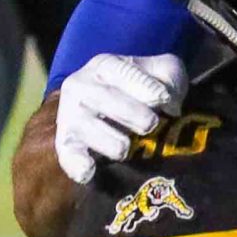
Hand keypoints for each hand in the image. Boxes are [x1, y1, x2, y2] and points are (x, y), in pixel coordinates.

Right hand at [55, 53, 187, 184]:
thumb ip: (170, 77)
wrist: (107, 109)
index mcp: (105, 65)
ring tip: (126, 148)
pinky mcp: (66, 142)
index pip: (123, 73)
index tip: (163, 99)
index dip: (145, 86)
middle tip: (151, 125)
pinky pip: (67, 153)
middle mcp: (81, 85)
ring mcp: (71, 114)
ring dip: (111, 141)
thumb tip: (168, 102)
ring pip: (87, 127)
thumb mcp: (161, 72)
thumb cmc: (140, 89)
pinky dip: (76, 163)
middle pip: (106, 98)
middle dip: (131, 112)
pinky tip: (89, 171)